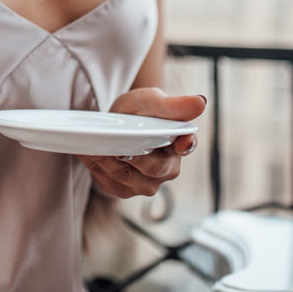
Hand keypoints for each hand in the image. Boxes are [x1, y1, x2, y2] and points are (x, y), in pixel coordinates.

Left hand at [76, 88, 206, 197]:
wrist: (118, 121)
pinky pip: (109, 183)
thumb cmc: (140, 110)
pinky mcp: (125, 190)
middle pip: (152, 167)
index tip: (182, 142)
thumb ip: (174, 105)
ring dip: (108, 161)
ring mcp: (147, 183)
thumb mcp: (153, 101)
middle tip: (114, 141)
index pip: (187, 147)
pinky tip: (90, 153)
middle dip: (131, 154)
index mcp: (181, 145)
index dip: (184, 145)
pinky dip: (97, 167)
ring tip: (95, 145)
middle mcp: (168, 169)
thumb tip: (201, 102)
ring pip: (126, 178)